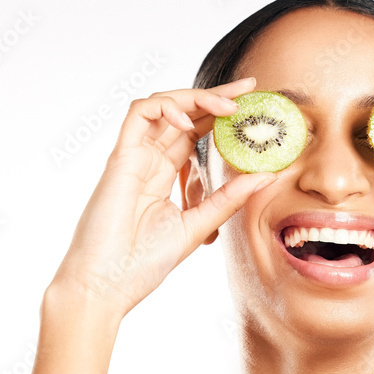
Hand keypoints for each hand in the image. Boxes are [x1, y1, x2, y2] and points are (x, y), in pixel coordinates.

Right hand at [50, 80, 275, 317]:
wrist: (107, 284)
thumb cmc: (143, 262)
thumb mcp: (198, 226)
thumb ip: (229, 199)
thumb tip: (267, 176)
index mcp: (166, 176)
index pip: (197, 133)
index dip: (222, 117)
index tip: (253, 107)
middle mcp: (150, 160)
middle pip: (184, 114)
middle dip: (217, 97)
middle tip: (249, 89)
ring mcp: (134, 156)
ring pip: (163, 106)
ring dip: (197, 99)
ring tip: (229, 107)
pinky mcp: (120, 158)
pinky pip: (139, 114)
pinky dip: (165, 107)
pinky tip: (189, 120)